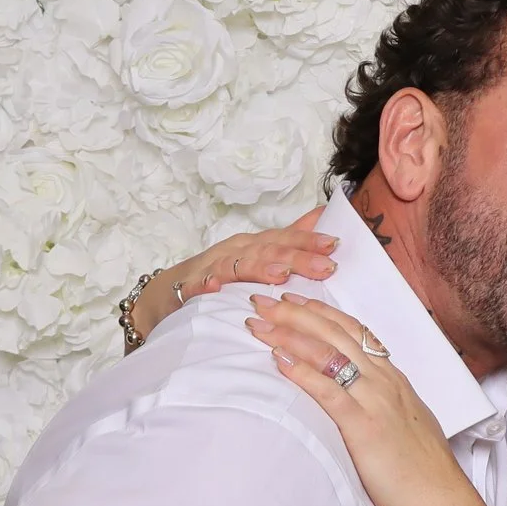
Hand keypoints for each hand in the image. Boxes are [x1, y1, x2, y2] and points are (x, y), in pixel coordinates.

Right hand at [131, 209, 334, 342]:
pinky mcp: (190, 287)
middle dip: (297, 257)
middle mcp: (237, 251)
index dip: (309, 241)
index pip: (286, 239)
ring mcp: (213, 267)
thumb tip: (323, 214)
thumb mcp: (260, 252)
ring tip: (280, 274)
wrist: (171, 290)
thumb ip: (291, 237)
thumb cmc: (224, 271)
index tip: (335, 244)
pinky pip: (197, 286)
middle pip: (269, 251)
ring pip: (238, 265)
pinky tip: (215, 288)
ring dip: (258, 268)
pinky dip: (206, 285)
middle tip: (325, 266)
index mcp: (256, 245)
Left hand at [246, 293, 493, 505]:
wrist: (440, 500)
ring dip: (289, 334)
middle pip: (335, 334)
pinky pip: (329, 392)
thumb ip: (381, 405)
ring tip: (258, 323)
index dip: (320, 312)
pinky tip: (278, 360)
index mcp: (393, 380)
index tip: (293, 299)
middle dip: (295, 313)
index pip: (353, 332)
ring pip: (329, 354)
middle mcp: (385, 381)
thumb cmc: (421, 471)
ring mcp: (376, 401)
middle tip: (261, 299)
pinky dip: (302, 372)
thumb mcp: (403, 424)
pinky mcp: (365, 426)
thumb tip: (356, 400)